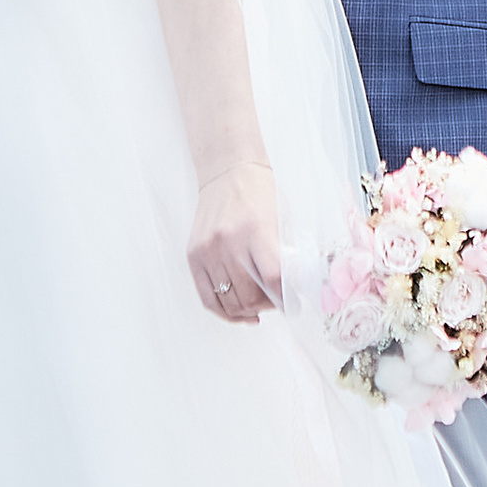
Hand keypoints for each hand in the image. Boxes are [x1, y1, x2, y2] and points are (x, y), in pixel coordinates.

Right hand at [190, 160, 280, 326]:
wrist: (228, 172)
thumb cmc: (259, 194)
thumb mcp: (280, 221)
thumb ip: (284, 256)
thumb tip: (293, 291)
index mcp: (256, 230)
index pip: (272, 279)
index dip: (285, 298)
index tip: (293, 303)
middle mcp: (229, 242)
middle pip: (249, 296)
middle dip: (267, 306)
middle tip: (276, 304)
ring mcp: (208, 251)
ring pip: (229, 301)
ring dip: (248, 311)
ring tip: (259, 307)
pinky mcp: (194, 256)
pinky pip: (207, 297)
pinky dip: (224, 312)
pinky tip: (239, 313)